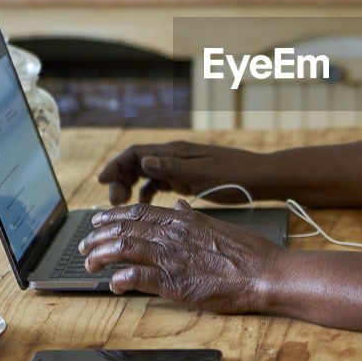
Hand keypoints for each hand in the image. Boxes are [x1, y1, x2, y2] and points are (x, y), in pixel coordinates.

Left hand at [79, 200, 282, 306]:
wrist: (265, 272)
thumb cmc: (248, 252)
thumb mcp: (217, 225)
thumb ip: (192, 217)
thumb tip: (178, 206)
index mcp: (183, 220)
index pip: (138, 213)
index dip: (112, 217)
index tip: (98, 222)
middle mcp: (173, 234)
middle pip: (123, 229)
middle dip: (97, 237)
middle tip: (84, 246)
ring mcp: (172, 257)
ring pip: (123, 249)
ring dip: (100, 257)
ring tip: (89, 265)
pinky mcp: (174, 282)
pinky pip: (136, 277)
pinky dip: (119, 280)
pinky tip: (114, 285)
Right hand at [96, 141, 263, 204]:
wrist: (260, 178)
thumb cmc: (235, 174)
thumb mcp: (203, 173)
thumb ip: (173, 167)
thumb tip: (143, 161)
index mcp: (175, 151)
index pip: (135, 153)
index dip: (116, 166)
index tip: (101, 181)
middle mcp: (174, 157)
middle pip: (136, 163)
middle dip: (119, 179)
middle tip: (113, 201)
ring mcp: (180, 168)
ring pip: (145, 174)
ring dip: (131, 187)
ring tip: (122, 206)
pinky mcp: (187, 179)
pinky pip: (159, 184)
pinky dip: (147, 194)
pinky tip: (144, 208)